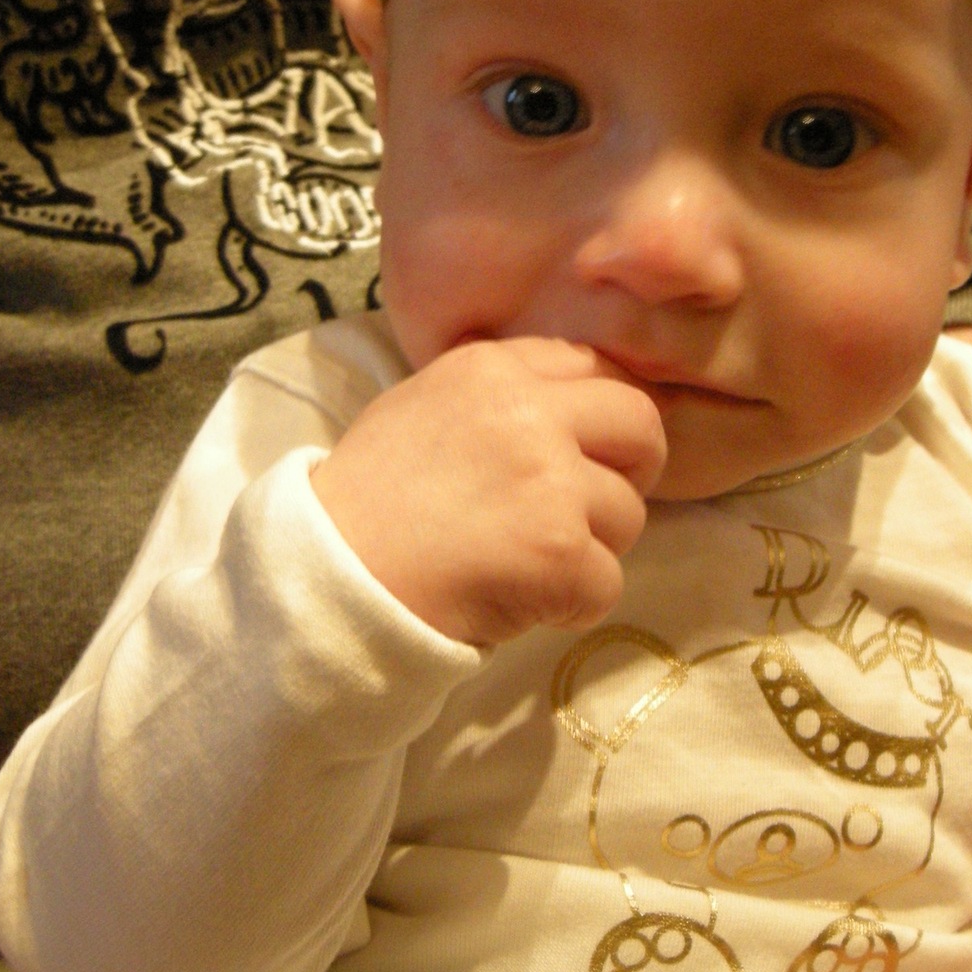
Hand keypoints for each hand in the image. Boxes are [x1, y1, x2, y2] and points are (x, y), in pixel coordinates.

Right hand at [312, 336, 666, 644]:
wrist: (329, 579)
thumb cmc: (368, 502)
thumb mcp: (422, 407)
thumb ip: (498, 396)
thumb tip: (570, 404)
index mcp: (493, 369)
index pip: (592, 367)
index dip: (598, 415)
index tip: (584, 450)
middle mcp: (531, 412)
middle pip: (641, 424)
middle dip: (633, 468)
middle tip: (594, 509)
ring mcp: (551, 480)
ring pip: (629, 512)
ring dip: (593, 547)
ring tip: (528, 564)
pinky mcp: (561, 550)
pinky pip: (609, 582)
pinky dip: (574, 604)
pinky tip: (524, 603)